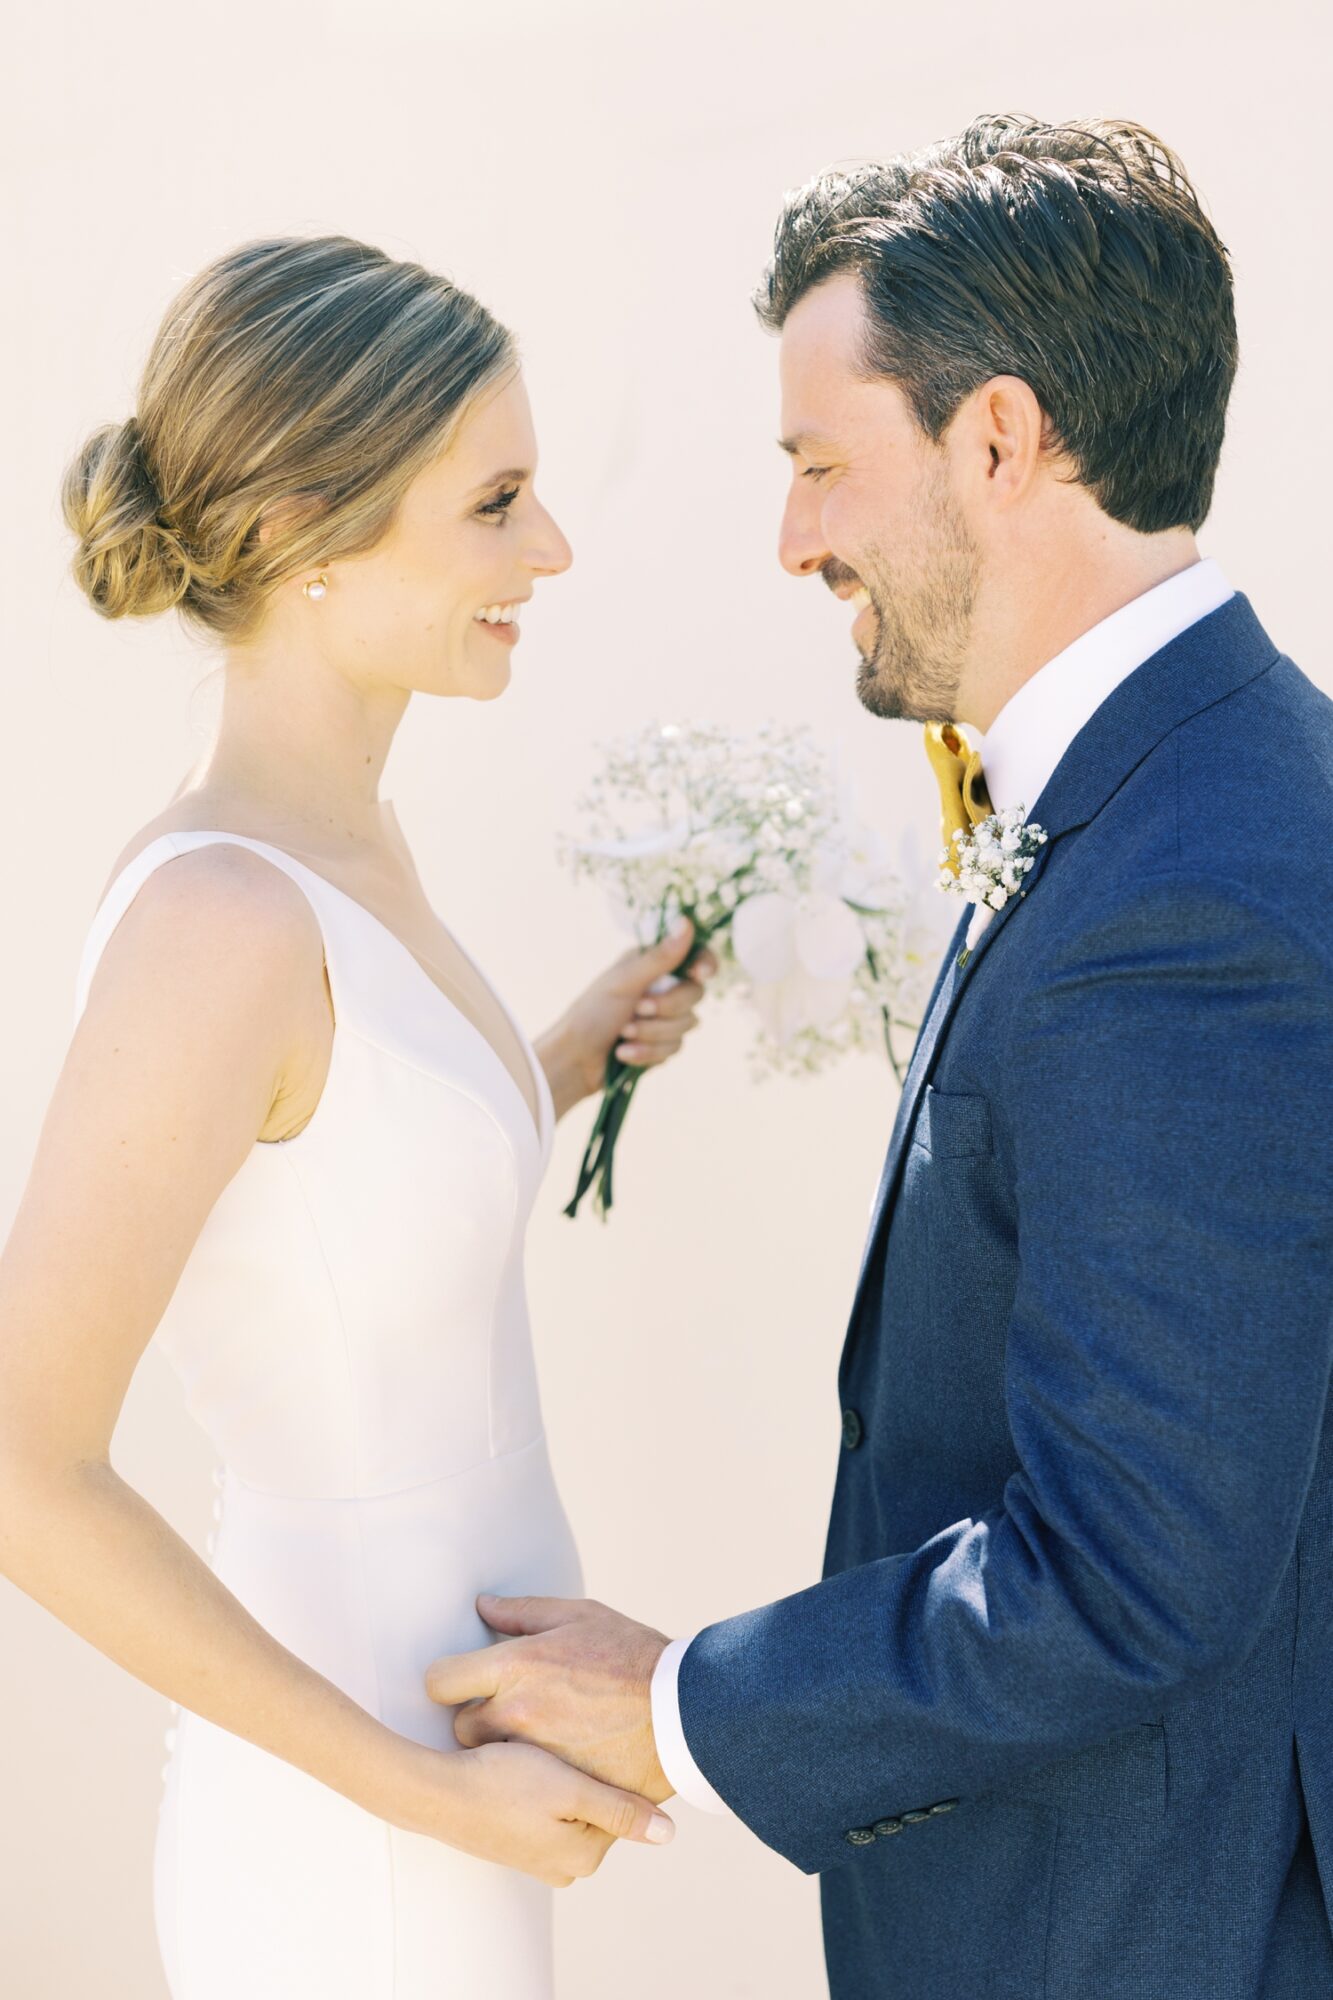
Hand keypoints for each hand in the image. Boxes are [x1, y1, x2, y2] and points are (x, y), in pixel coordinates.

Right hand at [397, 1736, 673, 1887]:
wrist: (434, 1791)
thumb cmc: (501, 1784)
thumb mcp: (567, 1791)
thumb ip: (620, 1811)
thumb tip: (669, 1834)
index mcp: (583, 1857)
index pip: (620, 1801)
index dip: (612, 1760)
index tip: (606, 1728)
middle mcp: (562, 1865)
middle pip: (595, 1801)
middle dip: (588, 1766)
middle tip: (576, 1728)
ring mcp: (538, 1854)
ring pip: (570, 1798)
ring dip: (565, 1768)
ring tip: (549, 1739)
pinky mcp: (517, 1838)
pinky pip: (546, 1802)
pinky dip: (543, 1778)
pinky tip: (528, 1756)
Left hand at [425, 1595, 672, 1804]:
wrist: (684, 1710)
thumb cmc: (632, 1655)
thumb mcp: (580, 1616)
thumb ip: (523, 1612)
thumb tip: (482, 1606)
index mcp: (517, 1666)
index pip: (440, 1682)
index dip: (448, 1681)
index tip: (462, 1682)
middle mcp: (518, 1712)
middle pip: (459, 1728)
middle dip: (476, 1720)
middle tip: (505, 1711)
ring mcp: (536, 1754)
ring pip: (489, 1761)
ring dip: (501, 1751)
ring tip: (532, 1738)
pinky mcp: (555, 1786)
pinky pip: (523, 1786)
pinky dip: (531, 1778)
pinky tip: (553, 1762)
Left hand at [542, 922, 717, 1112]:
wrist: (575, 1057)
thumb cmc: (592, 1012)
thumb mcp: (624, 981)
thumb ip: (660, 957)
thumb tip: (686, 922)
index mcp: (655, 965)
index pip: (697, 957)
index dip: (705, 964)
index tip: (698, 975)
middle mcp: (664, 988)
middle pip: (695, 994)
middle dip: (666, 1007)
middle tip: (637, 1009)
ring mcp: (666, 1018)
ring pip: (687, 1025)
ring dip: (651, 1033)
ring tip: (623, 1033)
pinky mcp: (663, 1045)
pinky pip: (674, 1049)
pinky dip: (647, 1052)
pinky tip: (623, 1052)